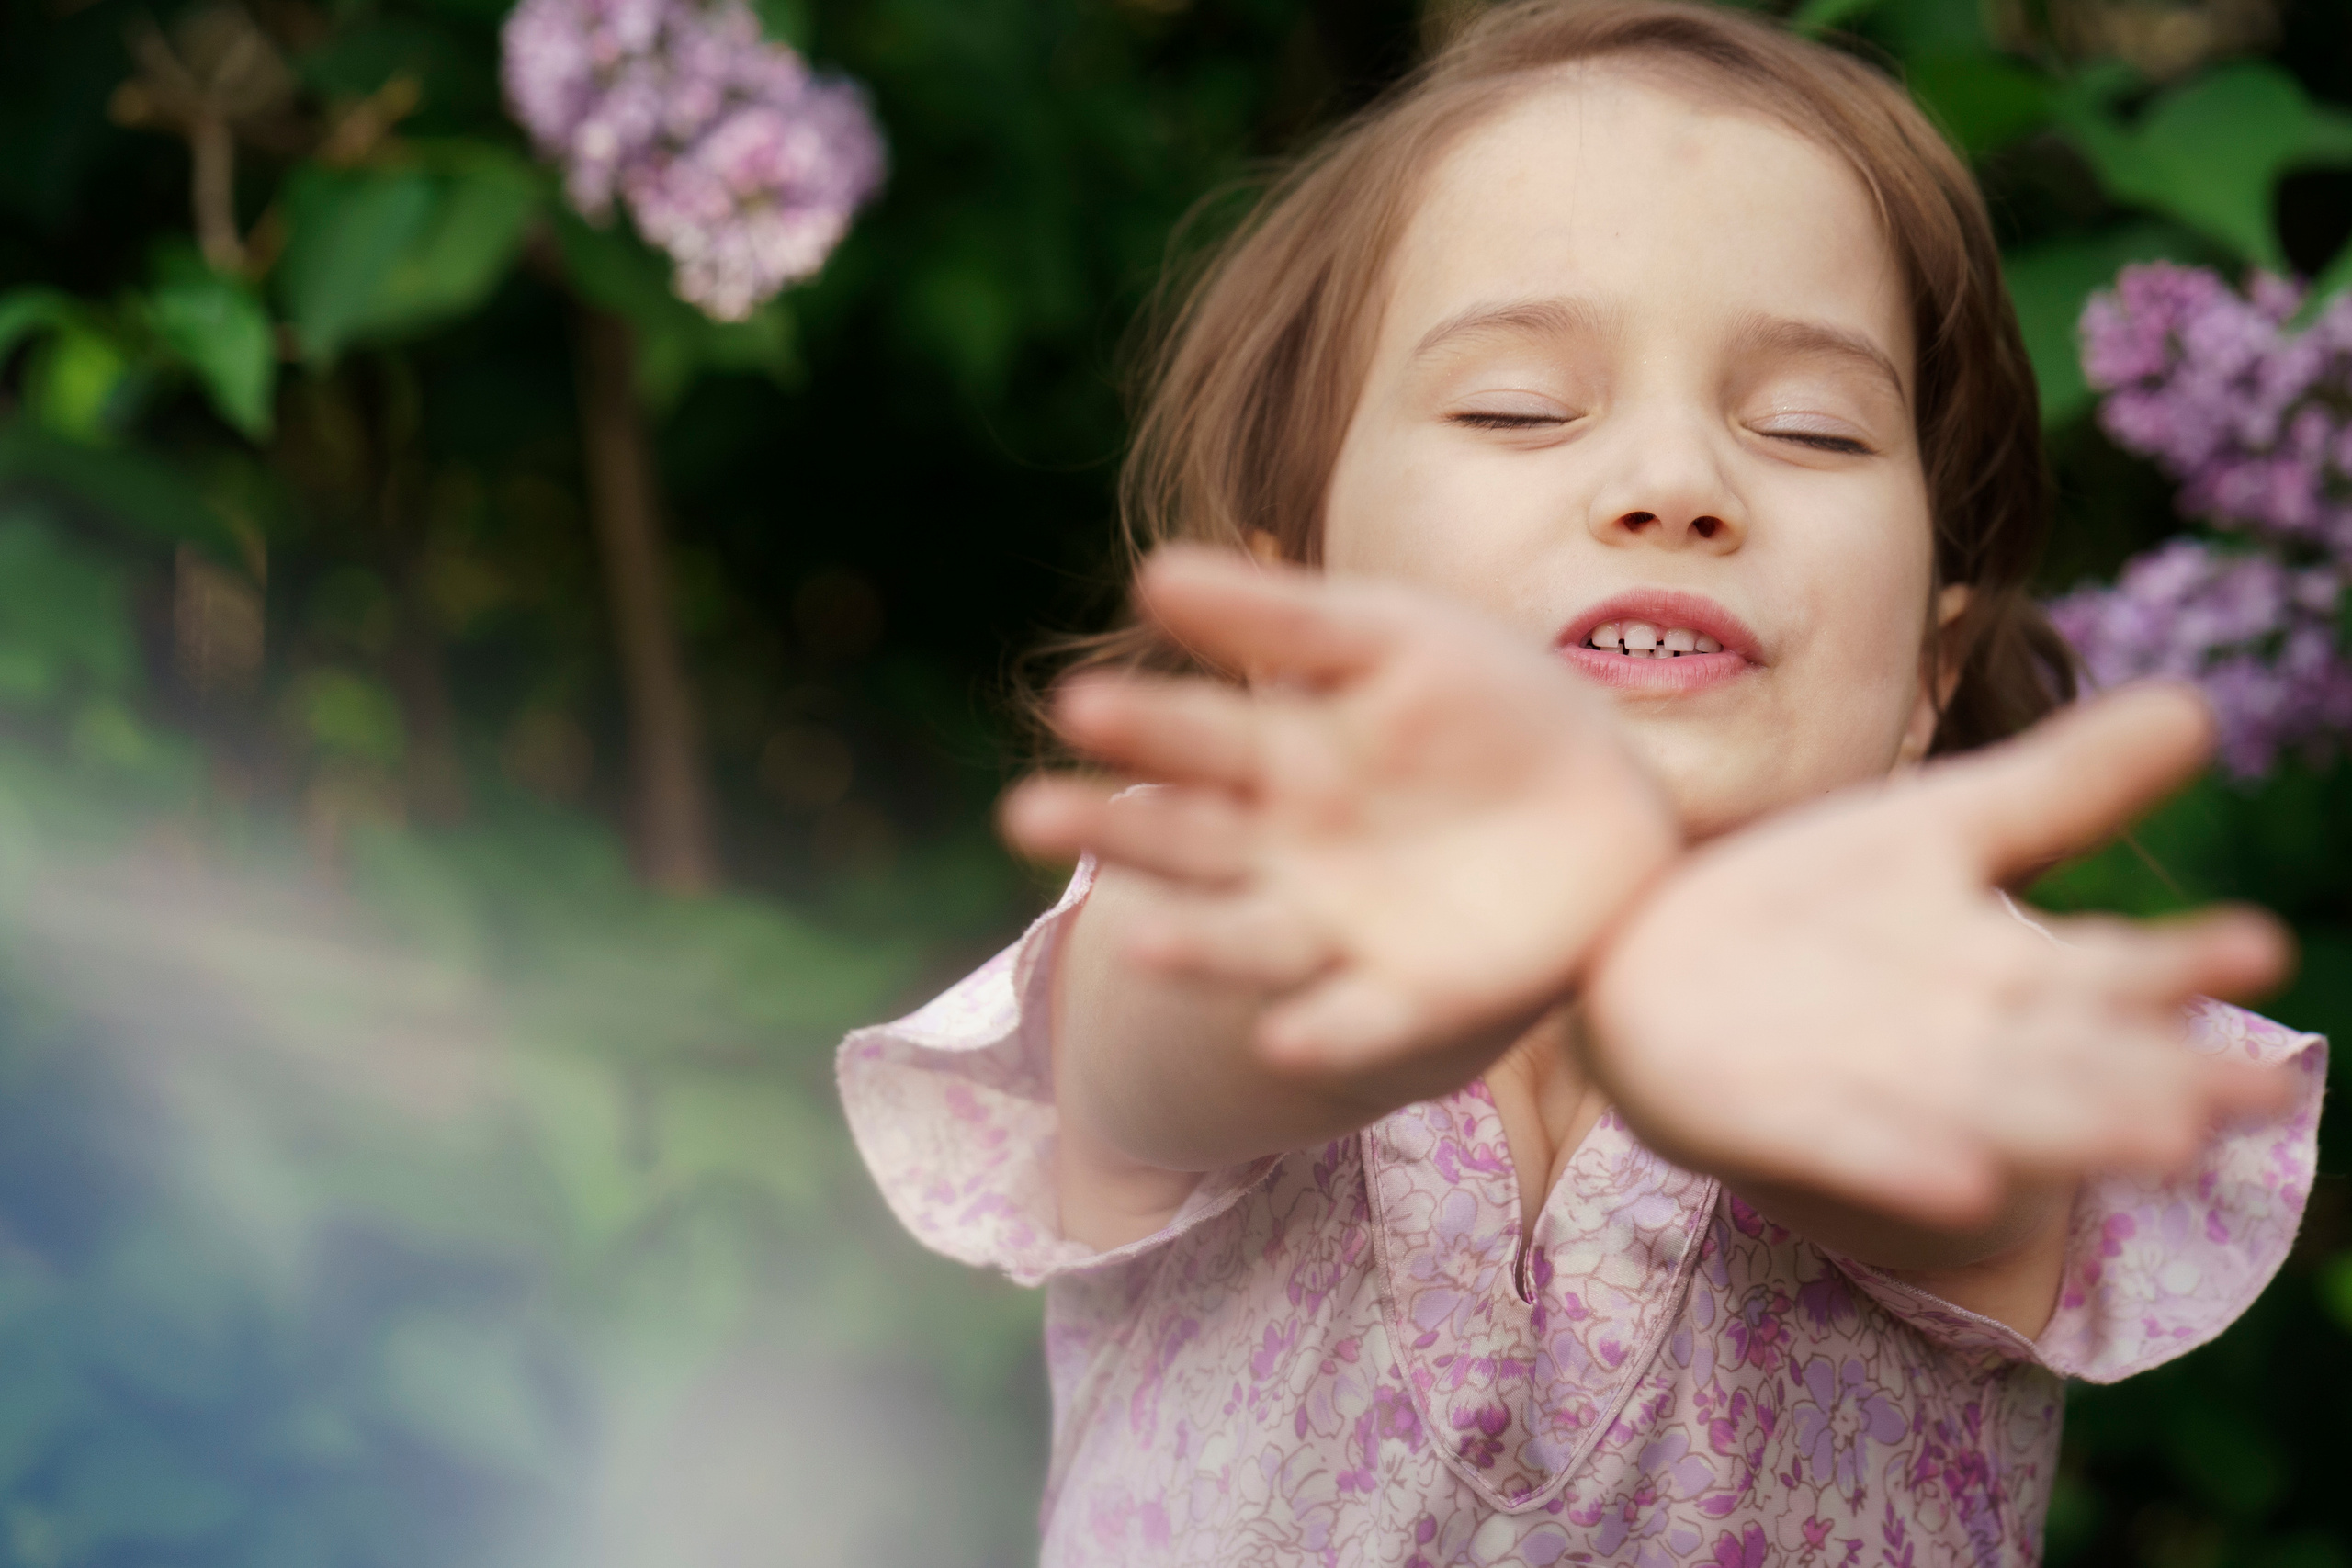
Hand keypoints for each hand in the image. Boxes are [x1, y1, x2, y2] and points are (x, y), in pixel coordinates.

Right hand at [1002, 545, 1677, 1087]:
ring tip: (1141, 943)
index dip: (1139, 724)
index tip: (1075, 705)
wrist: (1605, 812)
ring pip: (1244, 938)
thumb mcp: (1393, 640)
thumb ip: (1286, 618)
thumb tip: (1151, 572)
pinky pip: (1358, 1018)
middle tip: (1027, 818)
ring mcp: (1336, 928)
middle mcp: (1283, 851)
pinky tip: (1285, 1032)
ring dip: (1192, 945)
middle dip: (1112, 831)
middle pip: (1185, 844)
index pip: (1191, 741)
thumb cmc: (1483, 708)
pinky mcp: (1409, 997)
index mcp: (1277, 758)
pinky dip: (1323, 1028)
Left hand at [1581, 683, 2293, 1229]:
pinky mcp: (1782, 1124)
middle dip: (2167, 1082)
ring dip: (2075, 1129)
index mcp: (2012, 974)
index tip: (2262, 948)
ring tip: (2165, 1141)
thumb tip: (2202, 706)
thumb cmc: (1827, 916)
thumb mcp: (1944, 831)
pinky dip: (1905, 1164)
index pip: (2116, 970)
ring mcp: (1880, 1093)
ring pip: (1995, 1117)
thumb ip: (2064, 787)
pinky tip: (1965, 1187)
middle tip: (2261, 1093)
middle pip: (2081, 1068)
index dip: (2186, 963)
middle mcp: (1966, 1047)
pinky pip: (1850, 1147)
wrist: (1658, 979)